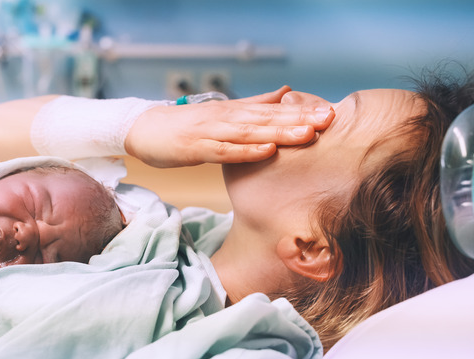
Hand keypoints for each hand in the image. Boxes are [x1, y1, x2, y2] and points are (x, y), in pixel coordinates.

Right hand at [124, 86, 334, 167]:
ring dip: (279, 132)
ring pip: (250, 132)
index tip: (330, 114)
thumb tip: (285, 91)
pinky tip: (267, 151)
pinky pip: (225, 151)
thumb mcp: (222, 114)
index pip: (274, 110)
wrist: (143, 129)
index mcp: (234, 111)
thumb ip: (254, 104)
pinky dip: (247, 151)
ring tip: (307, 134)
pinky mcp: (197, 148)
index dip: (302, 111)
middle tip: (329, 120)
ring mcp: (211, 133)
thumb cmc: (184, 125)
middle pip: (267, 118)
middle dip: (299, 119)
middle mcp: (226, 118)